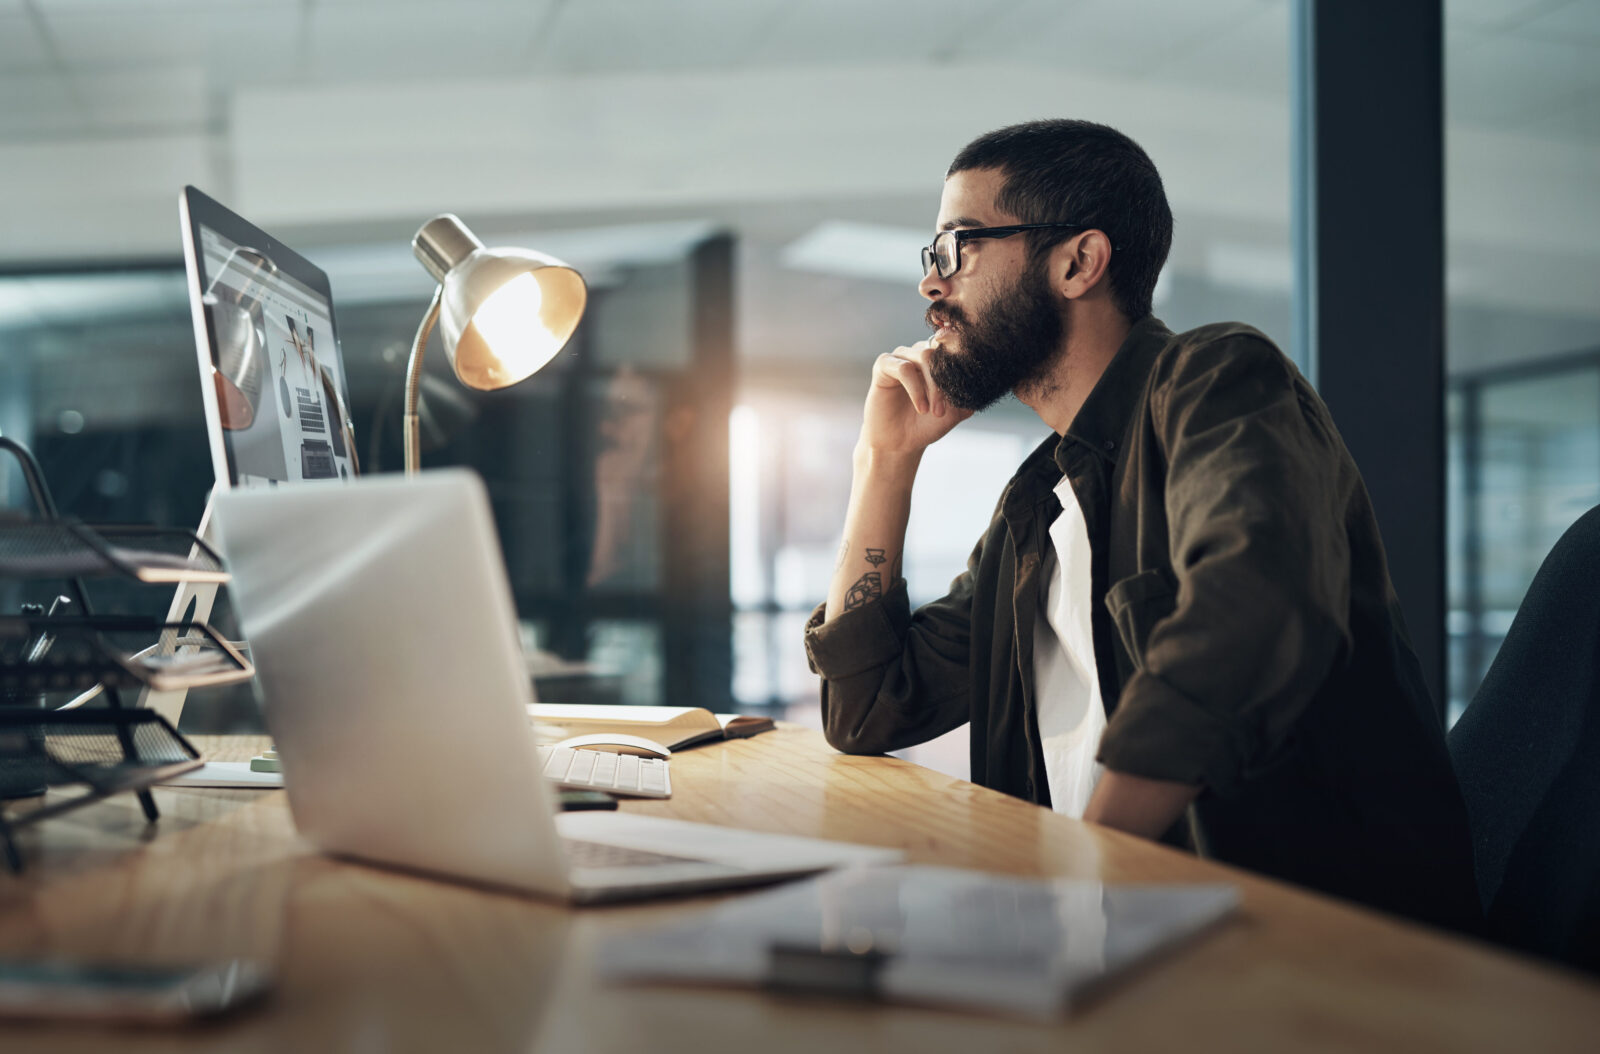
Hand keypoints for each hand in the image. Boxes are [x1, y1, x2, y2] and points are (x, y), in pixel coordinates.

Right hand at [860, 340, 973, 455]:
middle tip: (945, 410)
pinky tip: (921, 407)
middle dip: (946, 382)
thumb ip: (967, 394)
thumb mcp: (955, 411)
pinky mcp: (884, 364)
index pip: (953, 344)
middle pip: (940, 352)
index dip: (961, 356)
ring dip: (933, 386)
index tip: (970, 377)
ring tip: (935, 411)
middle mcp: (920, 352)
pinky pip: (904, 368)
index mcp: (938, 359)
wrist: (900, 443)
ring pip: (925, 356)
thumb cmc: (927, 424)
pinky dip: (916, 389)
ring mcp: (902, 356)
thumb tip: (983, 381)